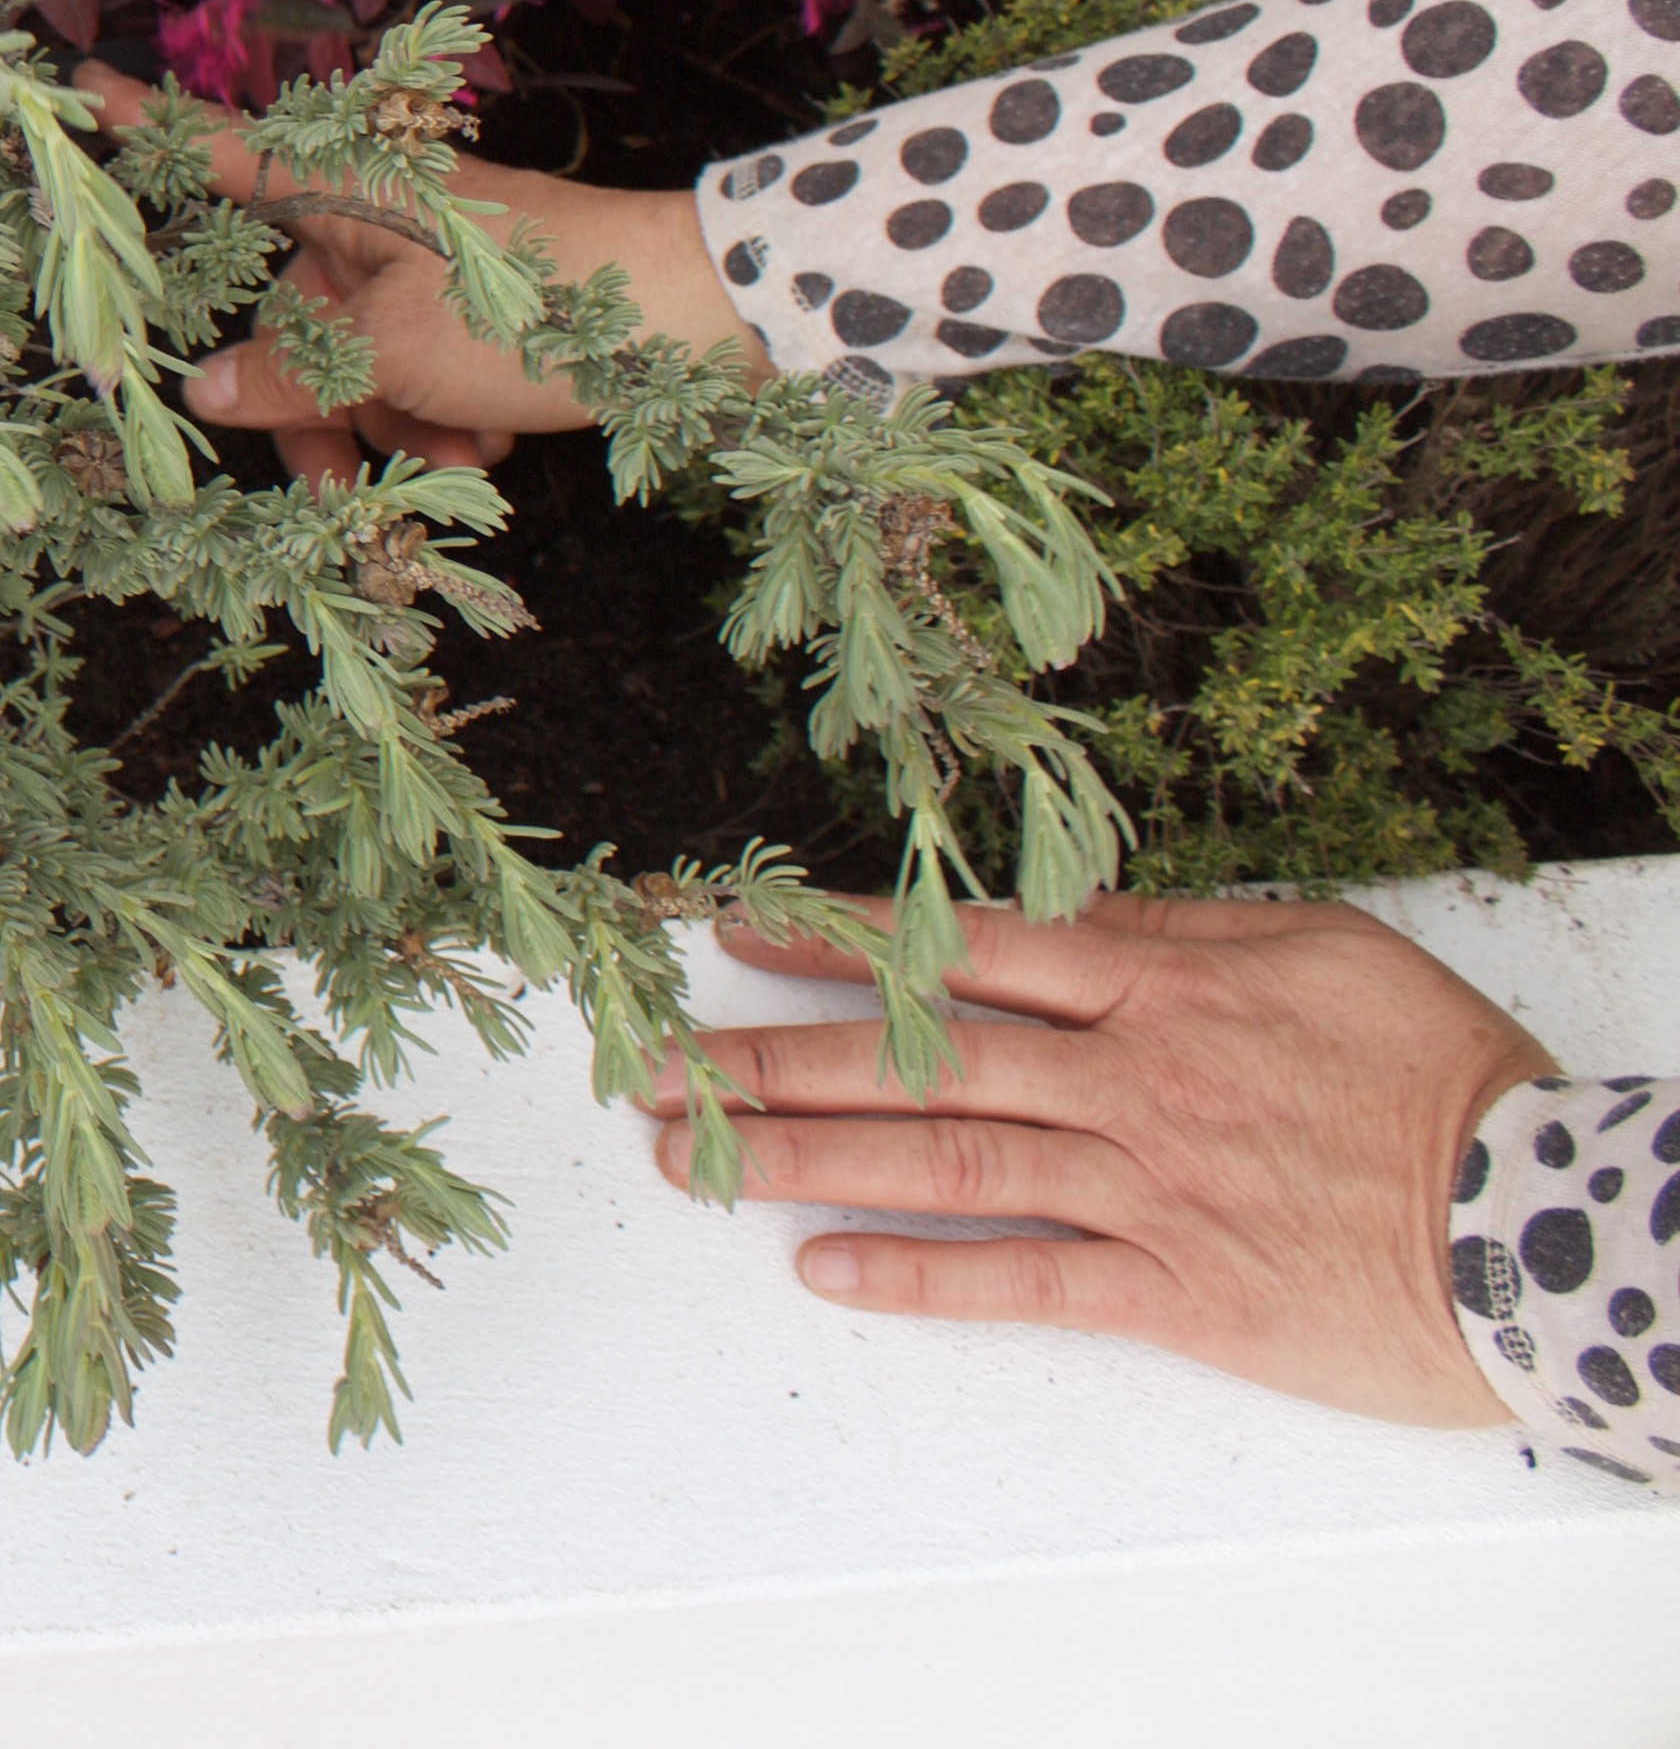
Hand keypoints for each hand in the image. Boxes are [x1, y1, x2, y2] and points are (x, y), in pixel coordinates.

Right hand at [74, 64, 757, 481]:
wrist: (699, 315)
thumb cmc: (533, 308)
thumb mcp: (393, 356)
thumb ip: (290, 376)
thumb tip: (203, 390)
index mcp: (339, 186)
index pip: (213, 149)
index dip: (140, 126)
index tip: (70, 91)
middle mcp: (375, 209)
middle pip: (291, 300)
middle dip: (311, 397)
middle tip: (329, 488)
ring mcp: (431, 252)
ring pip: (360, 344)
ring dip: (386, 418)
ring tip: (447, 466)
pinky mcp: (483, 293)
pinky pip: (420, 354)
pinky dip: (437, 406)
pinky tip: (483, 450)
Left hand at [649, 892, 1555, 1427]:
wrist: (1552, 1221)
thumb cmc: (1445, 1076)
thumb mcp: (1321, 952)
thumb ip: (1183, 933)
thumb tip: (1070, 914)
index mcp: (1165, 981)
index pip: (967, 945)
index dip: (840, 935)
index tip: (731, 930)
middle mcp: (1135, 1075)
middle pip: (920, 1051)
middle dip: (772, 1054)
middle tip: (652, 1065)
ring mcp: (1150, 1182)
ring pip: (943, 1155)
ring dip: (805, 1157)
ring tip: (691, 1158)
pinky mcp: (1180, 1290)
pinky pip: (1025, 1279)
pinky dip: (917, 1276)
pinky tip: (823, 1271)